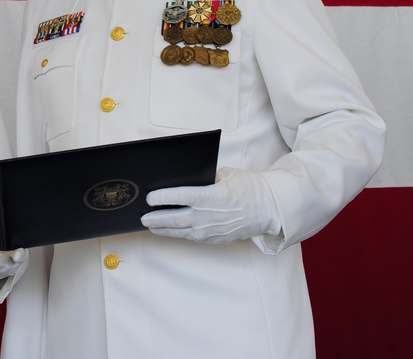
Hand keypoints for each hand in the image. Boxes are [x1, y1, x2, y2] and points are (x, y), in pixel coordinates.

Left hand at [141, 167, 279, 243]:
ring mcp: (211, 230)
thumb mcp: (225, 174)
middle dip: (155, 219)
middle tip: (142, 218)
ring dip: (163, 230)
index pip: (179, 197)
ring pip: (181, 232)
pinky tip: (170, 231)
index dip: (161, 198)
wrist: (270, 208)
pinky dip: (179, 234)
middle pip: (174, 219)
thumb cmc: (249, 187)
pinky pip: (192, 237)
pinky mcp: (215, 239)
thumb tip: (183, 180)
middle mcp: (208, 216)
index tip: (149, 198)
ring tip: (150, 226)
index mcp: (210, 196)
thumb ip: (204, 179)